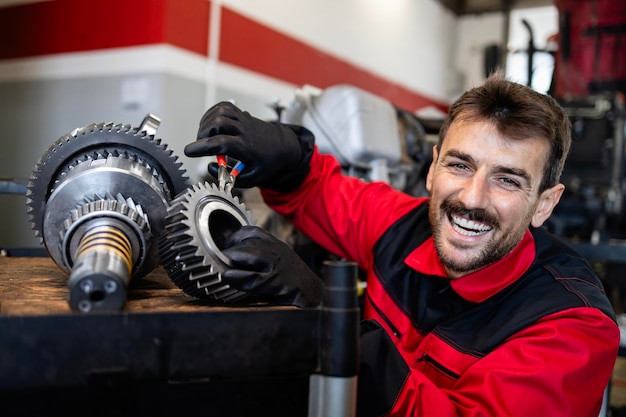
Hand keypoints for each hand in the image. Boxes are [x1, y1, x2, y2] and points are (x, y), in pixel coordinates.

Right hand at [185, 101, 313, 191]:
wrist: (283, 147)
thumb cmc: (267, 163)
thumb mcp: (251, 178)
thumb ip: (229, 177)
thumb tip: (211, 167)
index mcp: (247, 148)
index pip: (221, 143)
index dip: (202, 147)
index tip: (189, 151)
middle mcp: (244, 131)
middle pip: (219, 123)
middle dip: (203, 134)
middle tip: (202, 145)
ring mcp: (243, 120)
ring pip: (221, 112)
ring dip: (206, 122)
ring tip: (205, 135)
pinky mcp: (242, 114)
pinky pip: (224, 106)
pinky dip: (212, 113)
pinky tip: (210, 124)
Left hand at [221, 226, 322, 307]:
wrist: (316, 296)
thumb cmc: (296, 281)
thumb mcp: (282, 260)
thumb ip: (264, 255)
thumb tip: (238, 256)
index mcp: (279, 246)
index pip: (255, 231)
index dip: (237, 235)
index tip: (228, 242)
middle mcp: (279, 252)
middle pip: (250, 242)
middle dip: (232, 247)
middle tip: (221, 255)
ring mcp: (278, 267)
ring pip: (251, 254)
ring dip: (233, 257)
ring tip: (223, 262)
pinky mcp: (276, 283)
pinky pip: (252, 278)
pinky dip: (237, 277)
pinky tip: (227, 277)